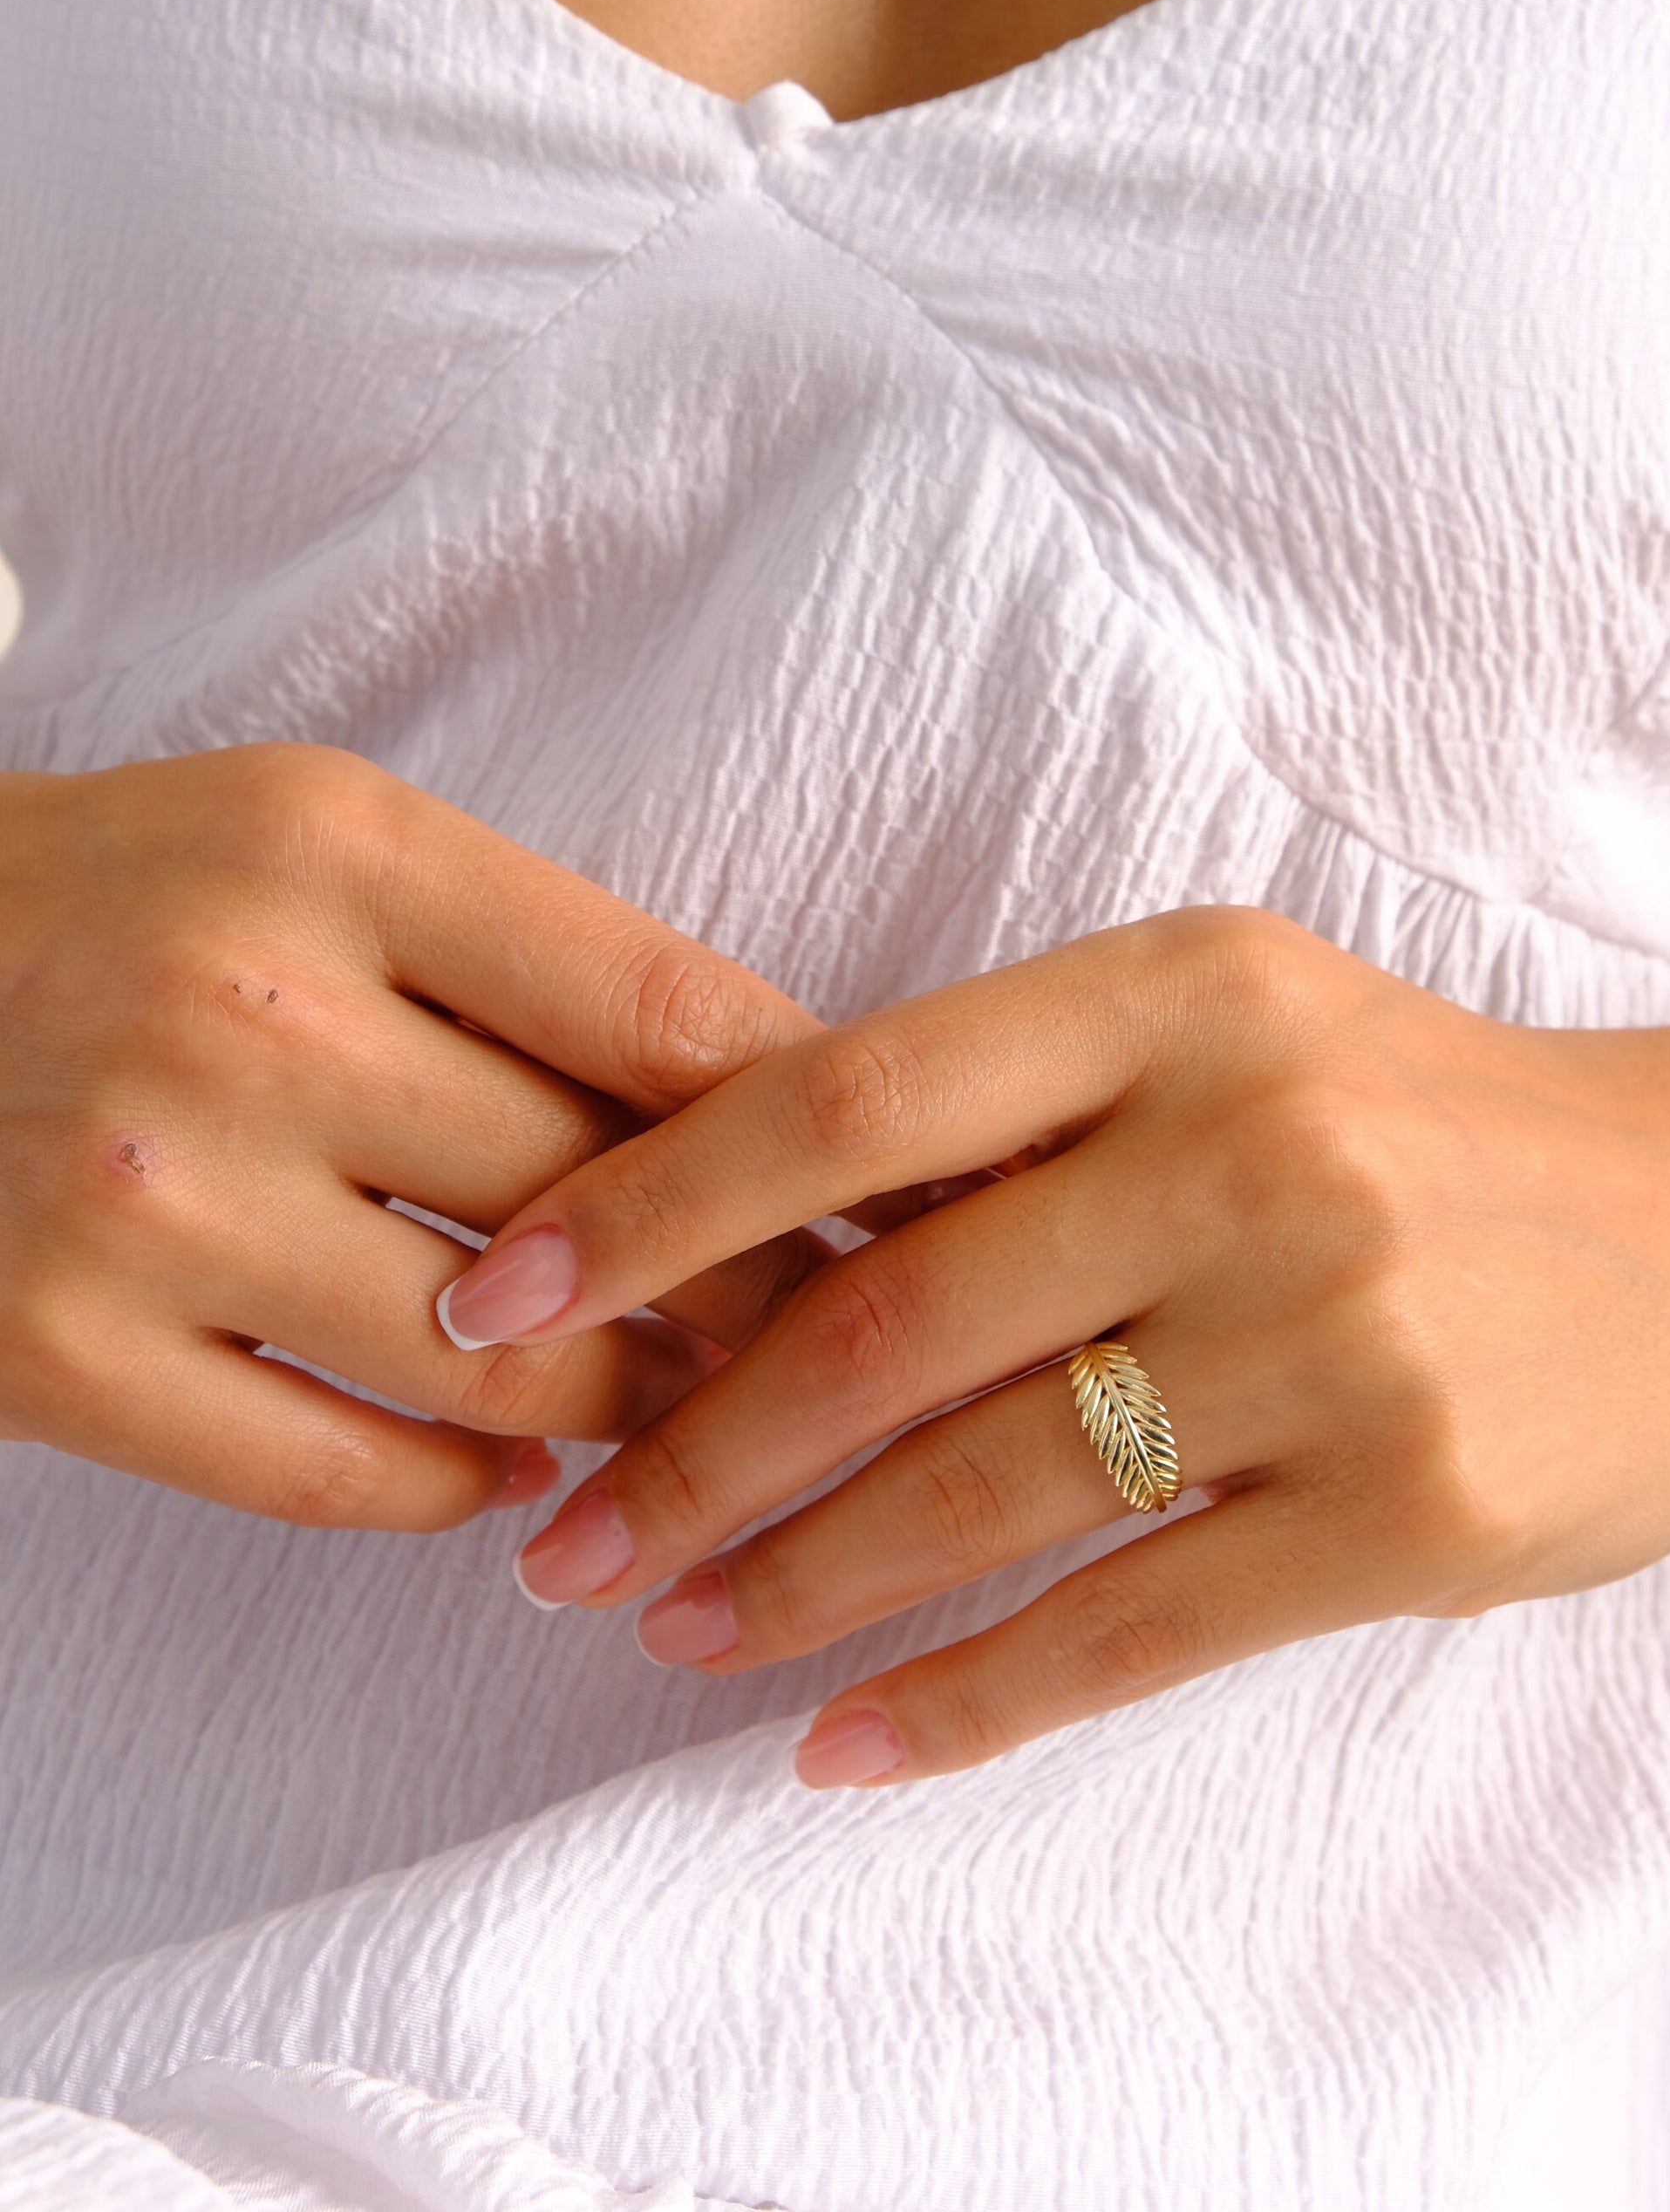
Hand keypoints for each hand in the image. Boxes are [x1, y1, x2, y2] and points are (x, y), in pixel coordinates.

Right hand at [0, 744, 818, 1523]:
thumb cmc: (126, 899)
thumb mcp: (323, 847)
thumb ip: (527, 960)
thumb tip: (767, 1117)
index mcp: (338, 851)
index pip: (668, 1016)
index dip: (827, 1136)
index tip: (911, 1205)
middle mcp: (248, 1016)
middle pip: (607, 1206)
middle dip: (756, 1297)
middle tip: (831, 1346)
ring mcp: (146, 1198)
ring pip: (500, 1372)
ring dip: (632, 1417)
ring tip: (687, 1421)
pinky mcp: (54, 1354)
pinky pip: (344, 1475)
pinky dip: (465, 1494)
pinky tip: (511, 1476)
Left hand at [442, 908, 1669, 1781]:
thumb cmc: (1403, 1119)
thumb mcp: (1221, 1031)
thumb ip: (1008, 1111)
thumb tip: (742, 1237)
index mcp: (1174, 995)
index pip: (847, 1096)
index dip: (647, 1206)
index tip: (495, 1304)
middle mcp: (1249, 1146)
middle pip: (891, 1316)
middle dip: (690, 1448)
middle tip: (562, 1540)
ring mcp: (1333, 1332)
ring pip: (989, 1487)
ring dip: (794, 1580)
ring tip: (668, 1631)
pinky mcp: (1408, 1509)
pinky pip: (1134, 1629)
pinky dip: (967, 1700)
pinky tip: (845, 1745)